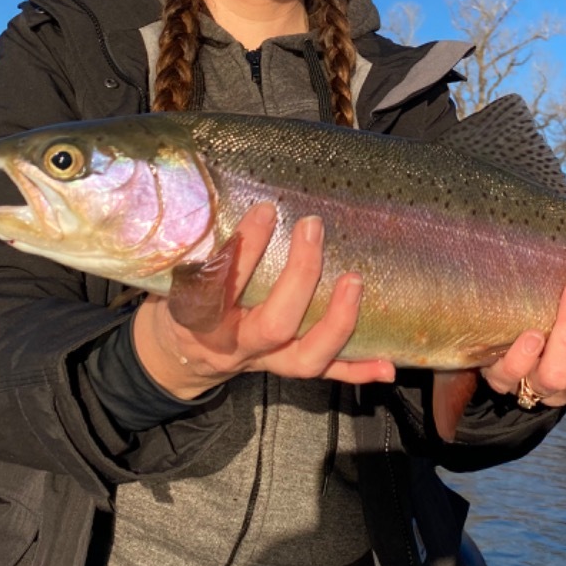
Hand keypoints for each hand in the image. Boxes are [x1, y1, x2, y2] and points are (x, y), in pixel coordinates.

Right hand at [132, 203, 395, 399]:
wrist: (177, 356)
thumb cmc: (182, 302)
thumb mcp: (178, 275)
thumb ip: (203, 244)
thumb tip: (234, 191)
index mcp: (200, 318)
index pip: (223, 286)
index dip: (245, 250)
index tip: (265, 210)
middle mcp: (235, 344)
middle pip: (274, 324)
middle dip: (301, 276)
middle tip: (312, 227)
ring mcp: (265, 361)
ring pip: (306, 358)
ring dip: (337, 322)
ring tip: (355, 282)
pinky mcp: (285, 368)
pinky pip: (326, 374)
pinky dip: (356, 369)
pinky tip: (387, 364)